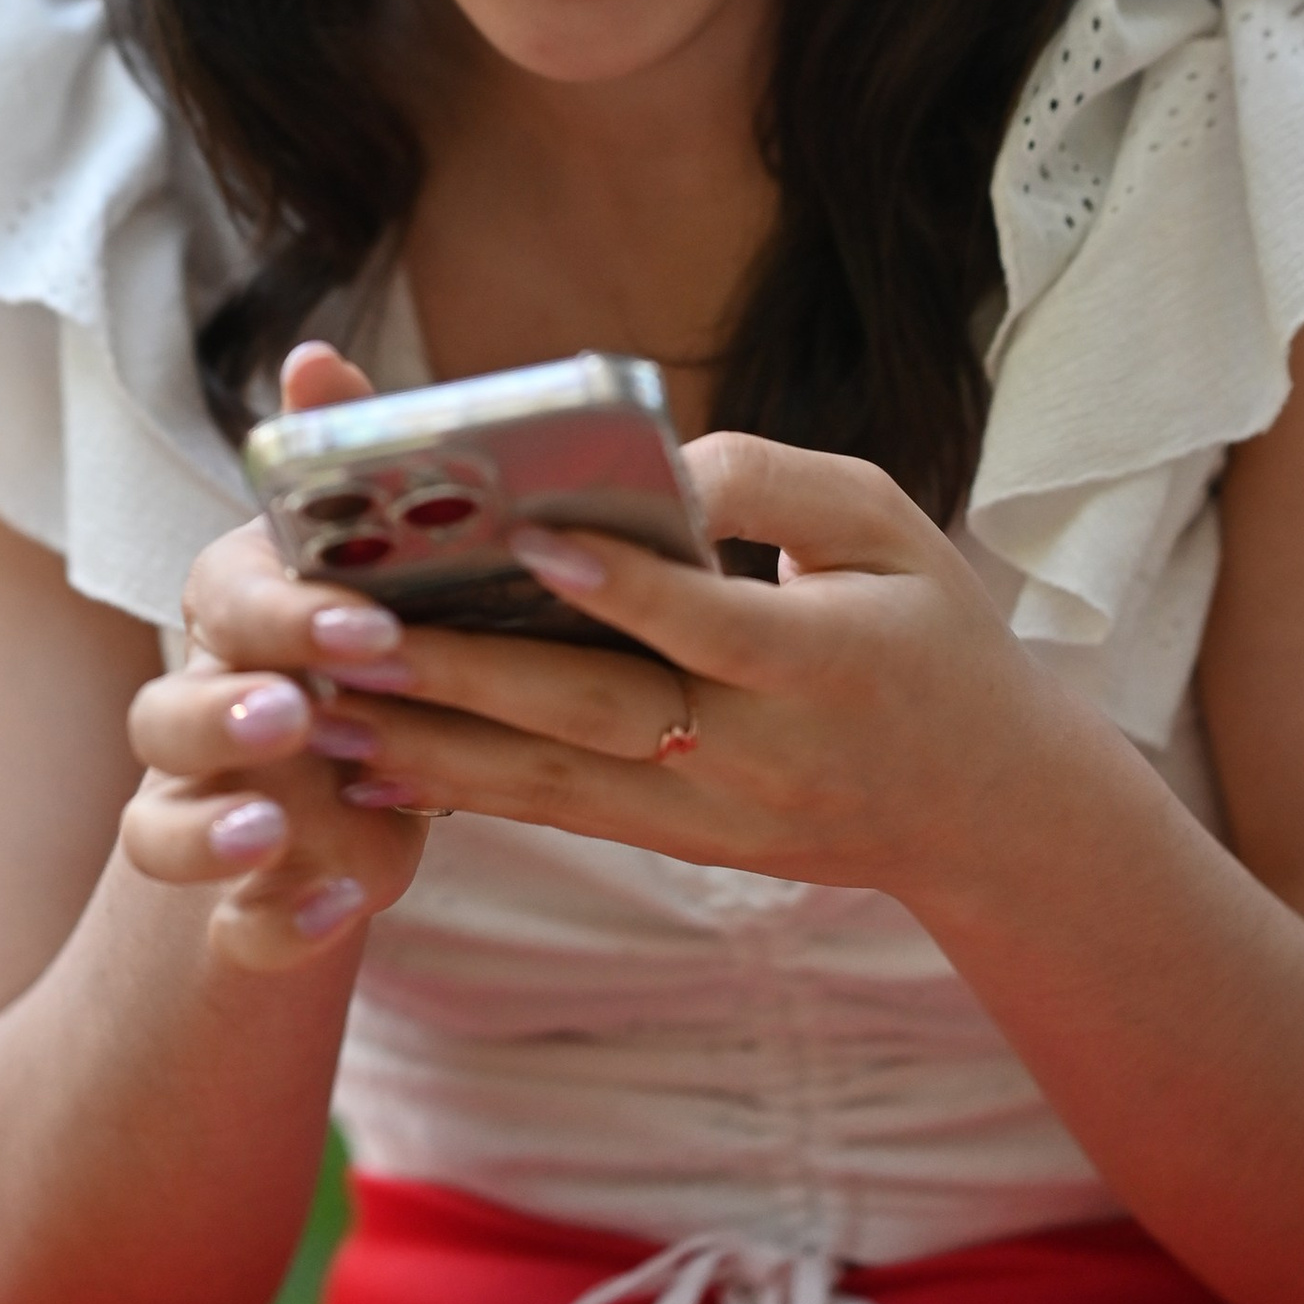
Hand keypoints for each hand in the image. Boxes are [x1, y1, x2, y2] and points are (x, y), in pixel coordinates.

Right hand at [120, 343, 434, 971]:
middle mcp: (207, 716)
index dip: (285, 612)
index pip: (224, 599)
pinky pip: (231, 931)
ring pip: (155, 828)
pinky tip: (338, 908)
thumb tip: (314, 357)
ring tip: (274, 828)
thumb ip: (345, 465)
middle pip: (163, 715)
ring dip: (208, 828)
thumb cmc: (388, 652)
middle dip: (223, 714)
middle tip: (293, 718)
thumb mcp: (391, 568)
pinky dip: (275, 925)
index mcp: (243, 622)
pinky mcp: (245, 905)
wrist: (378, 791)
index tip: (369, 624)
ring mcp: (211, 816)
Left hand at [259, 431, 1080, 907]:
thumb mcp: (891, 526)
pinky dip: (462, 791)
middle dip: (467, 678)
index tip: (527, 538)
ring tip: (317, 706)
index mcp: (826, 660)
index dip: (623, 586)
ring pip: (556, 783)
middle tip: (348, 633)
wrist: (986, 808)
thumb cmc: (930, 630)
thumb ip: (778, 481)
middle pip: (600, 715)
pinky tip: (370, 764)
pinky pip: (560, 815)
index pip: (711, 624)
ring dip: (431, 746)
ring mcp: (714, 815)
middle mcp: (761, 753)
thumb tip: (657, 459)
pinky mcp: (678, 844)